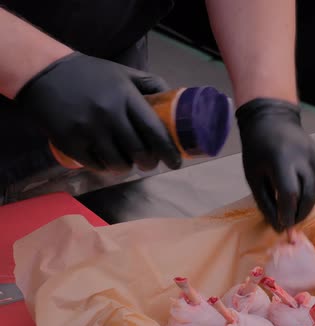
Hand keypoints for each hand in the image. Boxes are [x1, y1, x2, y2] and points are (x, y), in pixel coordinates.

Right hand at [15, 52, 180, 171]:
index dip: (168, 151)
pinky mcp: (70, 142)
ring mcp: (88, 129)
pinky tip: (107, 162)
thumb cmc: (90, 75)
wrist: (44, 74)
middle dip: (149, 163)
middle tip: (149, 163)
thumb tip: (174, 100)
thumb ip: (150, 85)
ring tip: (128, 162)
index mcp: (126, 96)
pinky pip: (95, 165)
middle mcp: (109, 114)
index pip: (154, 130)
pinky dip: (105, 168)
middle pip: (138, 151)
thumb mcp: (123, 73)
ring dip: (127, 168)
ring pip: (118, 163)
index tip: (175, 162)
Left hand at [237, 98, 314, 231]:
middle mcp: (304, 158)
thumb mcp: (253, 176)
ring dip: (304, 206)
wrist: (274, 120)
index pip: (290, 193)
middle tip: (288, 223)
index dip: (287, 213)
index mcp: (282, 160)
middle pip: (308, 196)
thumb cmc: (258, 149)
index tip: (281, 226)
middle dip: (299, 215)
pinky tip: (298, 190)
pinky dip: (310, 193)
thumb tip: (279, 227)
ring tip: (290, 208)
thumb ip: (265, 202)